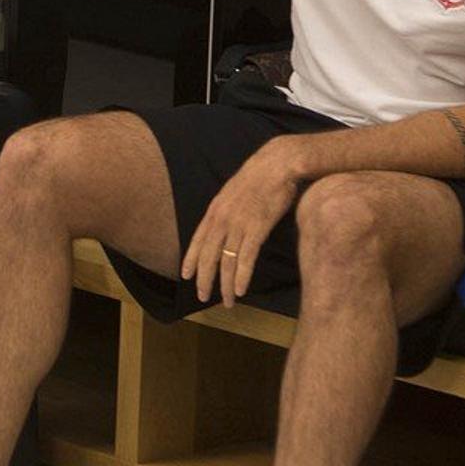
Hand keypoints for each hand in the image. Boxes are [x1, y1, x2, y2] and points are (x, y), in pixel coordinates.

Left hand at [180, 140, 302, 307]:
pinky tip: (239, 290)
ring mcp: (238, 225)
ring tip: (227, 301)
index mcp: (215, 209)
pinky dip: (241, 277)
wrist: (278, 164)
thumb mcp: (234, 192)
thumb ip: (226, 209)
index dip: (191, 259)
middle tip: (202, 297)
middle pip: (209, 255)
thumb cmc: (260, 176)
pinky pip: (245, 258)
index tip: (186, 276)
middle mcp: (222, 219)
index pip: (198, 240)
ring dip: (225, 284)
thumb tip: (224, 224)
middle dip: (204, 279)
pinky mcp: (257, 229)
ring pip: (226, 262)